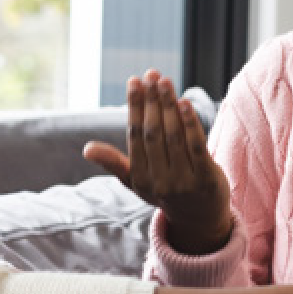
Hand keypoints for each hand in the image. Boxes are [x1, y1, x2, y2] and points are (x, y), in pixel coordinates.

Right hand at [83, 70, 232, 254]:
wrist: (200, 219)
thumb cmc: (164, 191)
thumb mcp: (136, 181)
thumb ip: (113, 163)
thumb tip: (86, 149)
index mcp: (140, 179)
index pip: (135, 136)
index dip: (134, 107)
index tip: (134, 82)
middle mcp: (160, 182)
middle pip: (154, 133)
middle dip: (151, 101)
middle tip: (151, 74)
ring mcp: (184, 182)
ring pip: (174, 136)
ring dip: (169, 106)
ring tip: (165, 81)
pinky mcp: (206, 179)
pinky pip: (196, 146)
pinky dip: (190, 123)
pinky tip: (185, 102)